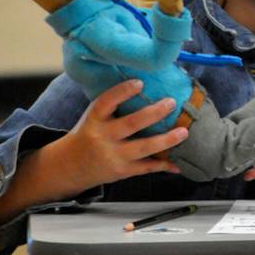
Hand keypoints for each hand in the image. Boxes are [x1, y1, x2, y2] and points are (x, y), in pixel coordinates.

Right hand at [0, 79, 187, 225]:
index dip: (122, 91)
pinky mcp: (122, 171)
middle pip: (131, 124)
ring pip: (143, 147)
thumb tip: (144, 83)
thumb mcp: (93, 116)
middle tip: (171, 102)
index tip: (139, 82)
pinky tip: (177, 164)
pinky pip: (146, 168)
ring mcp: (113, 156)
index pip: (106, 102)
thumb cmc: (89, 134)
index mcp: (94, 119)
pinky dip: (163, 165)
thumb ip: (113, 104)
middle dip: (154, 113)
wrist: (70, 167)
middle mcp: (103, 137)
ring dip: (166, 140)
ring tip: (184, 131)